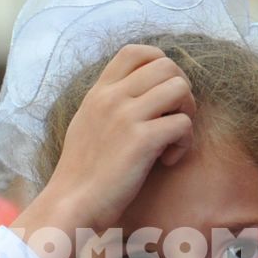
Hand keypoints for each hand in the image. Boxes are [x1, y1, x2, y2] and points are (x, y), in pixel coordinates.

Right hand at [10, 45, 195, 254]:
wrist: (70, 205)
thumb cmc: (82, 174)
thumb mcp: (87, 125)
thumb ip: (108, 105)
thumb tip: (138, 93)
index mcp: (99, 92)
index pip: (136, 51)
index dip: (161, 64)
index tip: (162, 95)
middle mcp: (111, 97)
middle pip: (167, 65)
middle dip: (181, 91)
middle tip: (173, 119)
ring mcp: (126, 117)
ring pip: (179, 88)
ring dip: (187, 113)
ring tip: (172, 139)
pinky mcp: (141, 141)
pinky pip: (183, 124)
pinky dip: (184, 144)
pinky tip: (168, 160)